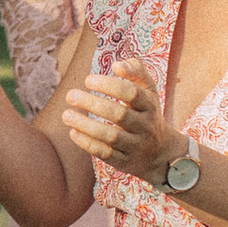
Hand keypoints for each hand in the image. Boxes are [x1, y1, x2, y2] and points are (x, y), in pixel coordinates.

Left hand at [61, 60, 171, 180]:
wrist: (161, 153)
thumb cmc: (146, 113)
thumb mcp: (148, 91)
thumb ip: (136, 71)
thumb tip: (118, 64)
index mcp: (150, 105)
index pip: (132, 93)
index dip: (109, 85)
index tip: (87, 79)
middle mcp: (145, 126)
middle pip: (120, 115)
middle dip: (93, 104)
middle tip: (70, 95)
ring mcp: (136, 146)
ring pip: (111, 136)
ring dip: (86, 126)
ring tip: (66, 114)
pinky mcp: (125, 162)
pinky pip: (105, 154)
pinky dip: (88, 144)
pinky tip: (73, 132)